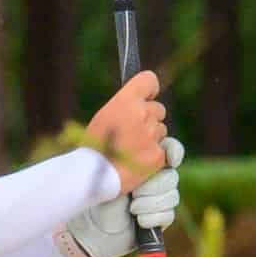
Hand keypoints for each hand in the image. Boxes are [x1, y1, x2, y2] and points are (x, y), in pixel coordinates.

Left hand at [62, 138, 182, 256]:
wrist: (94, 228)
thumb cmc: (99, 197)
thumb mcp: (111, 175)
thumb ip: (130, 163)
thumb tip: (145, 158)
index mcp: (145, 161)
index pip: (169, 148)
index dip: (174, 151)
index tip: (170, 159)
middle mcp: (156, 178)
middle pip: (172, 176)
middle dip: (153, 186)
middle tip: (134, 193)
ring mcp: (161, 198)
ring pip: (172, 196)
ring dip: (149, 204)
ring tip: (131, 209)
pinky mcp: (162, 218)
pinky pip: (168, 215)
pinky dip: (153, 218)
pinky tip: (139, 221)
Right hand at [84, 70, 169, 192]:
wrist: (92, 176)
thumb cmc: (94, 146)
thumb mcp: (104, 117)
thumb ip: (125, 107)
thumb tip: (140, 104)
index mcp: (126, 100)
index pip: (149, 80)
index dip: (150, 89)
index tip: (148, 96)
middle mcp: (142, 114)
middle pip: (159, 109)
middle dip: (150, 119)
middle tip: (132, 132)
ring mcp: (152, 135)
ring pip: (161, 130)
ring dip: (151, 137)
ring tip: (130, 149)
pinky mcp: (158, 155)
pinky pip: (163, 150)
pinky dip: (153, 155)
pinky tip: (137, 161)